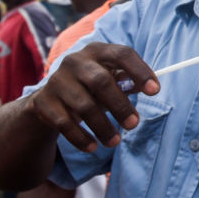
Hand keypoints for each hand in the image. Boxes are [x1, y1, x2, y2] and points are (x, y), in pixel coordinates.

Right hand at [22, 42, 158, 152]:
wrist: (50, 99)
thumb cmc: (92, 87)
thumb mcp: (111, 79)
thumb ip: (130, 81)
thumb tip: (152, 87)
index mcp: (97, 51)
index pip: (122, 54)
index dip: (140, 71)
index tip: (155, 91)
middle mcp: (75, 61)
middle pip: (101, 82)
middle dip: (120, 106)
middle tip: (134, 124)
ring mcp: (56, 80)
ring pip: (84, 106)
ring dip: (103, 127)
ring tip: (115, 141)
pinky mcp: (43, 101)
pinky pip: (64, 123)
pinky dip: (81, 138)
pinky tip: (93, 146)